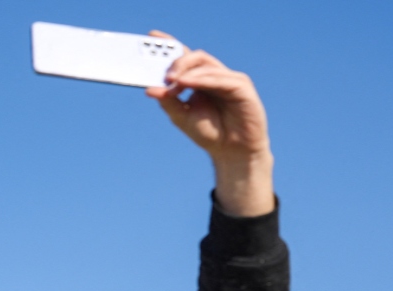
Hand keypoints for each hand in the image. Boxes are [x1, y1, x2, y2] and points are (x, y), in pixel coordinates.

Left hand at [145, 32, 273, 216]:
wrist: (231, 152)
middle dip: (177, 62)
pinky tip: (186, 83)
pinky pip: (221, 78)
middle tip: (164, 75)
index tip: (153, 36)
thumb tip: (150, 89)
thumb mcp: (181, 116)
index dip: (170, 44)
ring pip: (206, 65)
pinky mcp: (241, 86)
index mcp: (199, 80)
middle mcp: (214, 75)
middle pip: (195, 57)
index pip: (184, 57)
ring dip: (187, 71)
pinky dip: (202, 79)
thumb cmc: (209, 132)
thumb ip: (168, 101)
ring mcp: (228, 79)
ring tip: (172, 80)